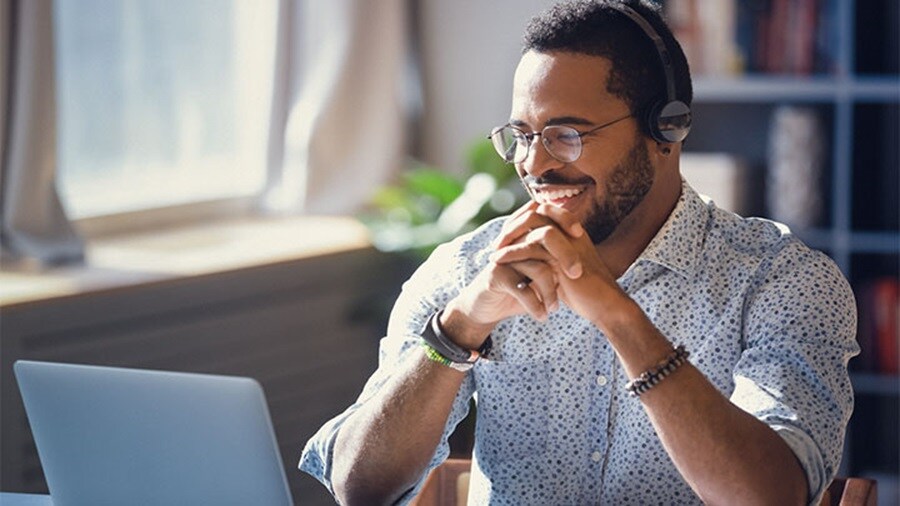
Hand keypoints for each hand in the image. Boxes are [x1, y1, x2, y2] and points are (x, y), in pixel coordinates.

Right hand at [441, 202, 569, 347]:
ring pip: (538, 268)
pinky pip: (523, 289)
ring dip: (550, 292)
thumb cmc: (517, 289)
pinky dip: (536, 305)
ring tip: (554, 309)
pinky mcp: (495, 276)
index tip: (581, 235)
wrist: (486, 307)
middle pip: (545, 236)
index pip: (546, 214)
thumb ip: (557, 263)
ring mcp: (504, 258)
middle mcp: (514, 243)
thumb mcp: (539, 275)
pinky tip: (541, 316)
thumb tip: (590, 261)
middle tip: (576, 275)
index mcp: (525, 237)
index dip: (565, 218)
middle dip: (566, 256)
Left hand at [490, 203, 624, 324]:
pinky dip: (511, 252)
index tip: (507, 236)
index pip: (544, 210)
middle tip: (498, 241)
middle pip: (536, 210)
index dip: (523, 219)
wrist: (604, 306)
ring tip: (494, 253)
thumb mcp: (563, 269)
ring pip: (533, 223)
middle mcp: (571, 231)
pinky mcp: (563, 257)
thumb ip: (549, 257)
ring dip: (509, 235)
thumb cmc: (584, 291)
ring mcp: (568, 241)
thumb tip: (529, 254)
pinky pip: (531, 246)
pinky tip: (498, 261)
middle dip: (514, 223)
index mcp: (573, 231)